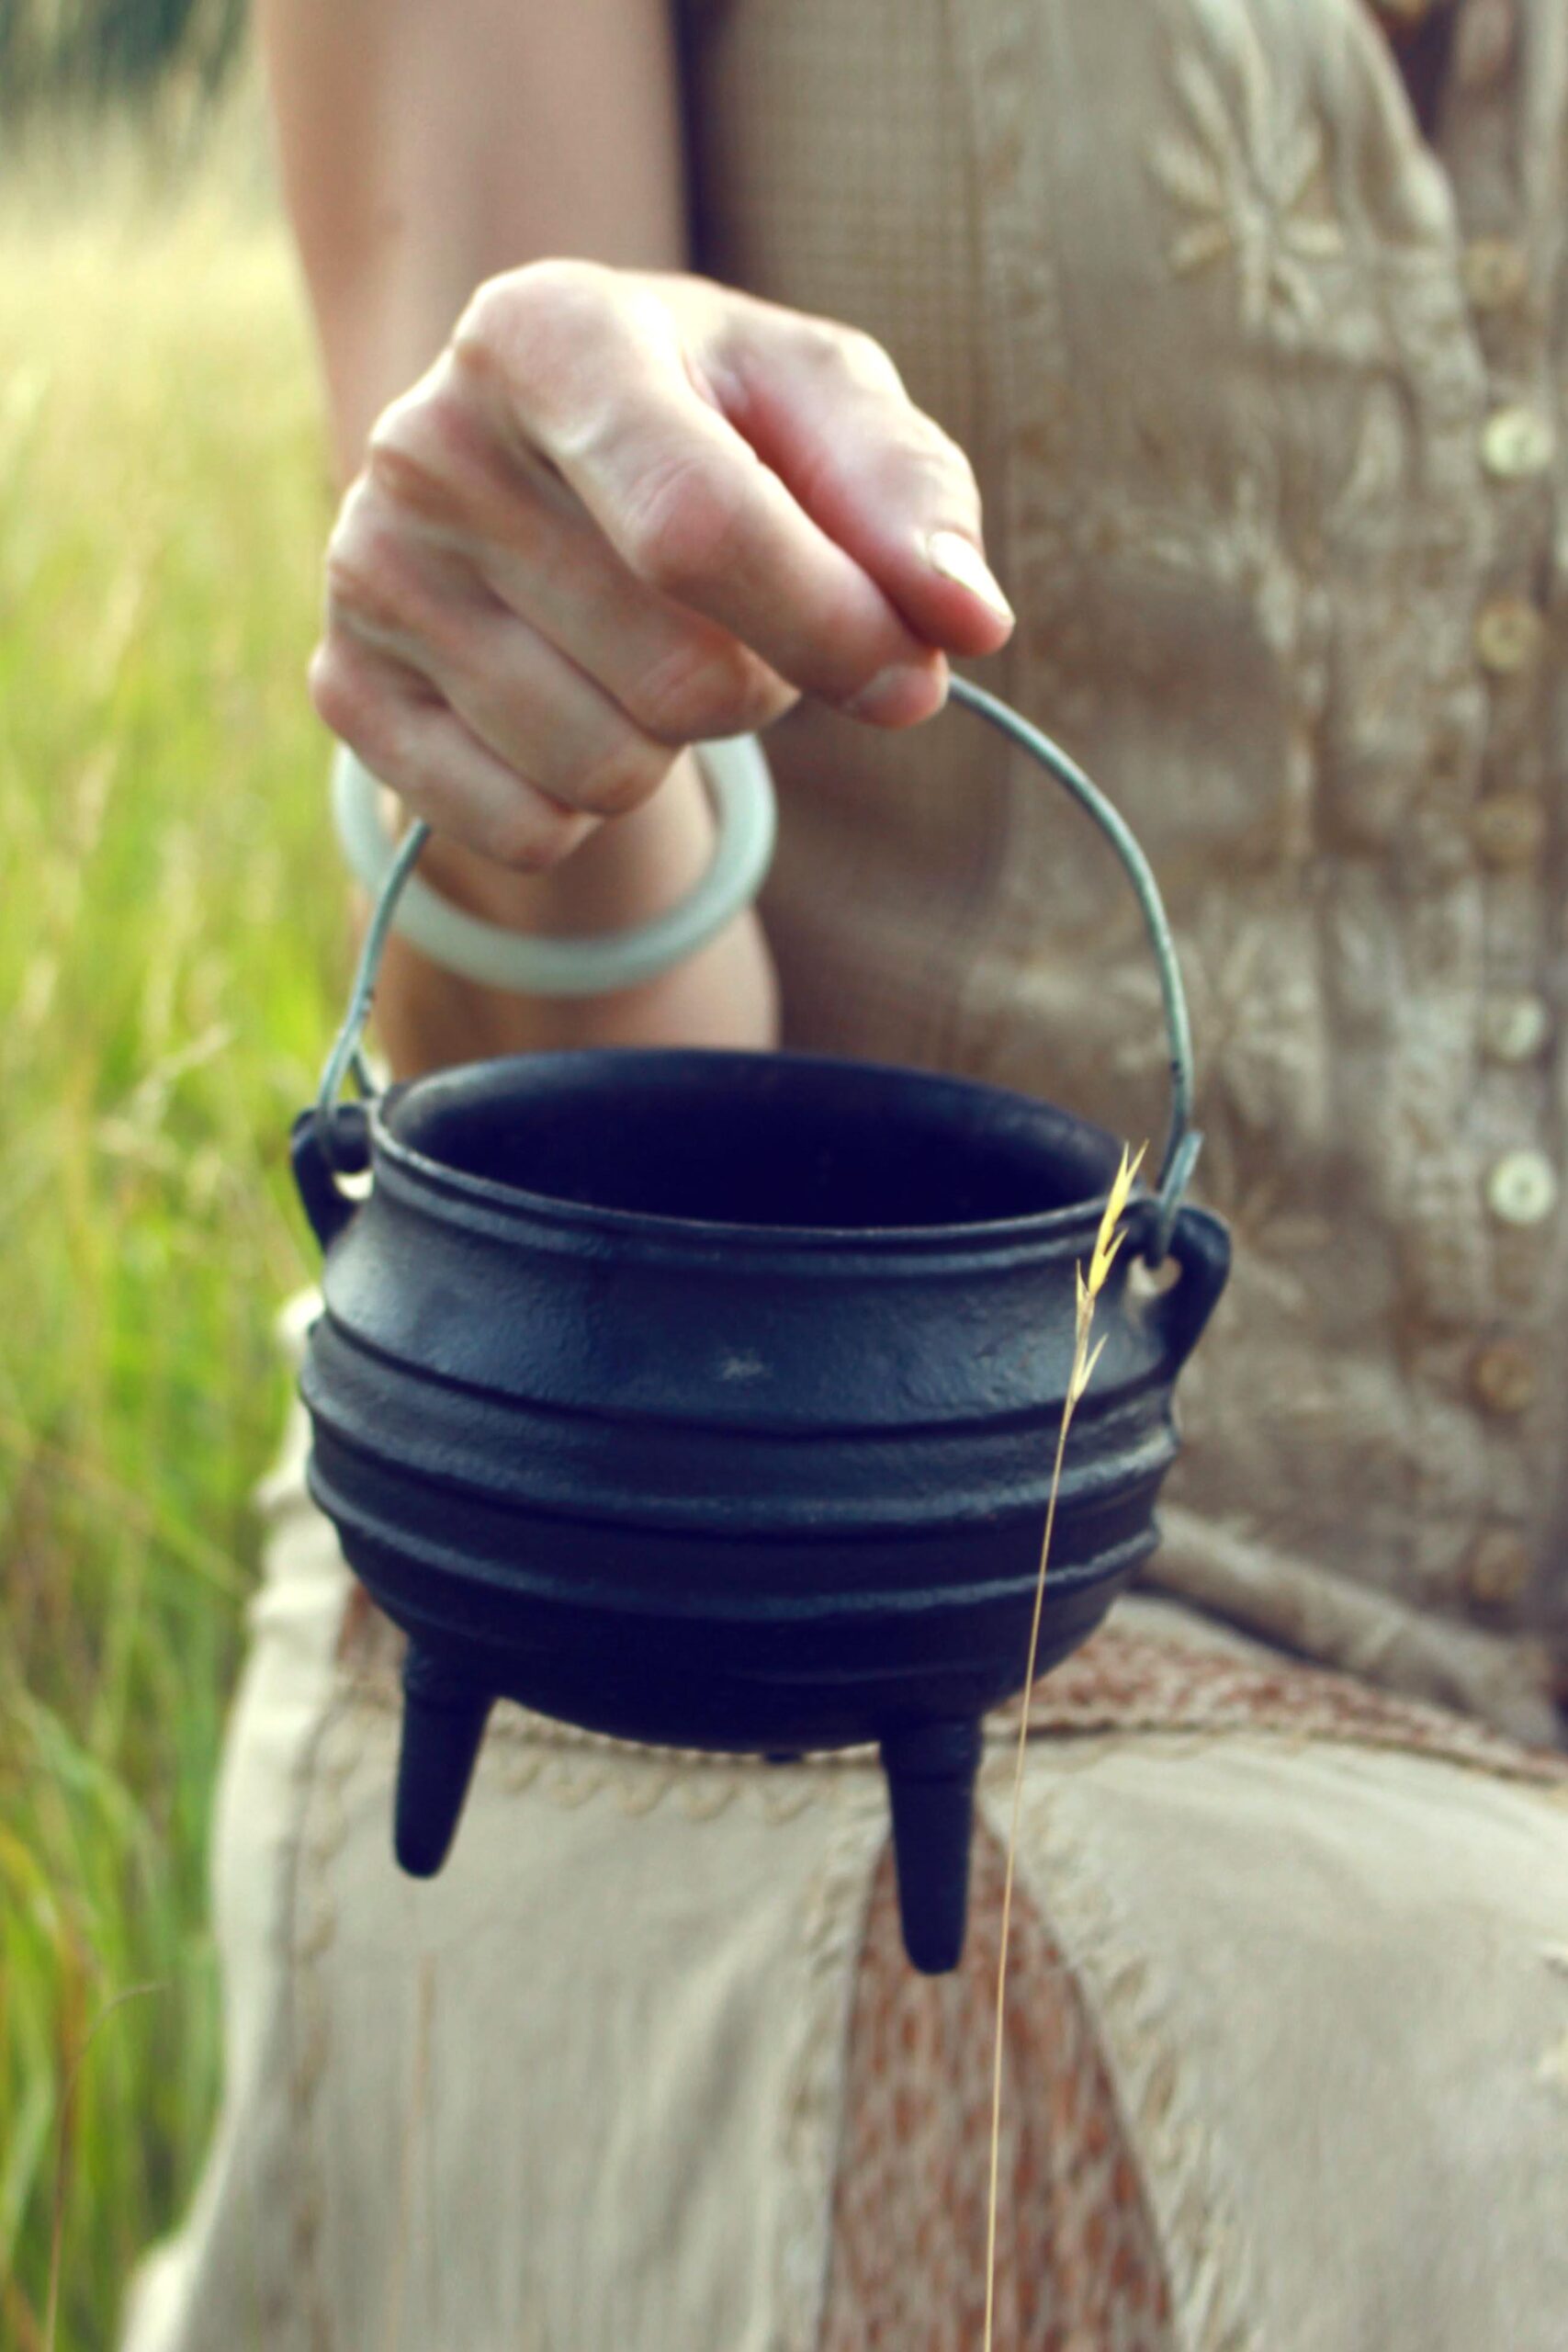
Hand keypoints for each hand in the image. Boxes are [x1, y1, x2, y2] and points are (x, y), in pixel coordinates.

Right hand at [309, 263, 1014, 869]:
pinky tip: (576, 708)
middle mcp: (426, 443)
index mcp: (548, 333)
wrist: (533, 463)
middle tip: (744, 626)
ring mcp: (368, 575)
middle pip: (677, 679)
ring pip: (605, 773)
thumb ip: (909, 498)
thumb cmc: (710, 427)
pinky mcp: (346, 690)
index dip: (829, 625)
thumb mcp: (818, 411)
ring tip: (652, 654)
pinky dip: (588, 809)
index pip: (697, 528)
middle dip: (762, 685)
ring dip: (677, 748)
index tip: (914, 669)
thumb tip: (965, 622)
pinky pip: (526, 833)